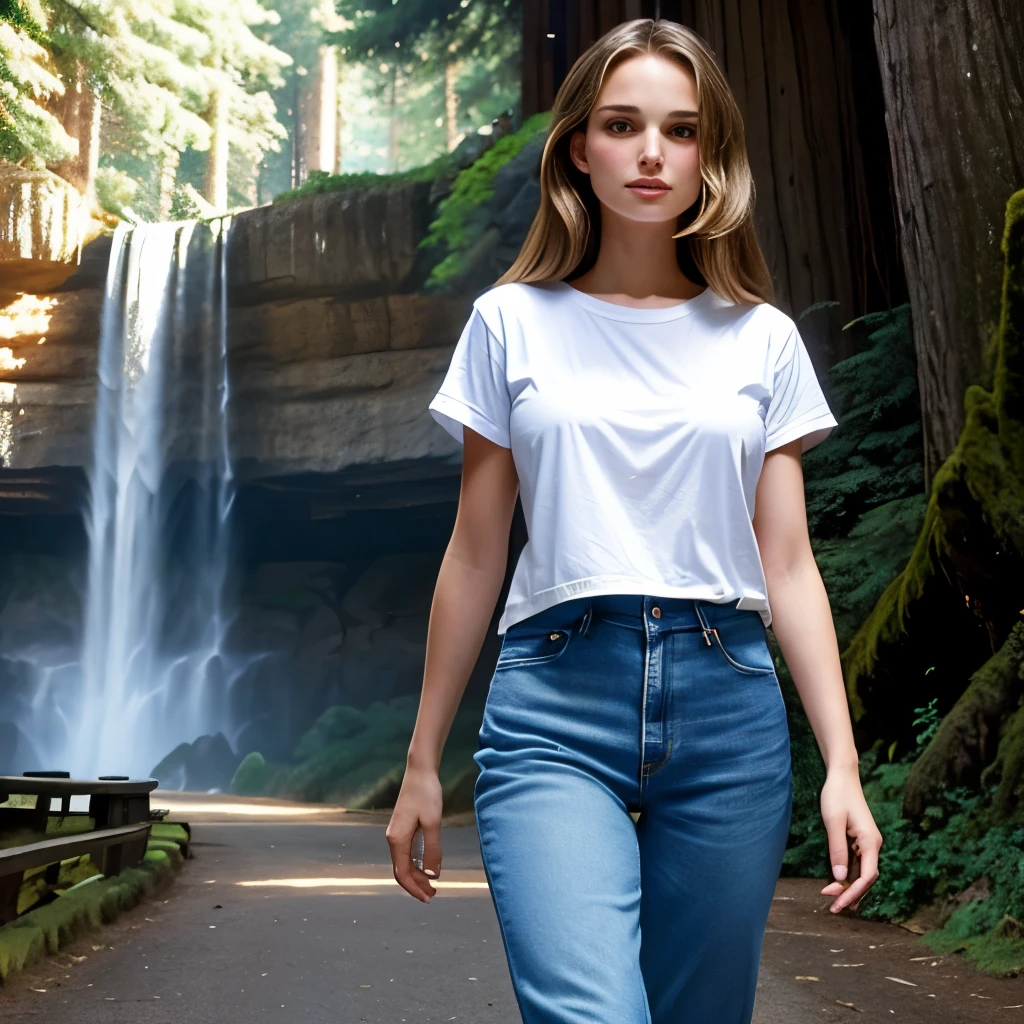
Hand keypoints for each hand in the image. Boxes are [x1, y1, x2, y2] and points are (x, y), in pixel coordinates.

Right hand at [385, 763, 442, 902]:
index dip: (414, 889)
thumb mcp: (433, 823)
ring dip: (417, 874)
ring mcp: (397, 832)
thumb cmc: (426, 794)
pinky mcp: (403, 826)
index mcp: (397, 839)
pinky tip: (427, 865)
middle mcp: (393, 838)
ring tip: (432, 884)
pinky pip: (407, 851)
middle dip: (416, 885)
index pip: (402, 873)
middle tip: (433, 895)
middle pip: (401, 870)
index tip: (428, 898)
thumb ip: (432, 850)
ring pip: (404, 861)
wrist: (420, 771)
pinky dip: (416, 862)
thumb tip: (433, 875)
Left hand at [819, 766, 882, 912]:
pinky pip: (856, 863)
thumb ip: (837, 849)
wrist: (842, 776)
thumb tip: (839, 878)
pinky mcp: (860, 840)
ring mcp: (867, 843)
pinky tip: (837, 884)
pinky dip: (847, 875)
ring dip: (848, 886)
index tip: (839, 904)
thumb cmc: (836, 795)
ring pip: (862, 872)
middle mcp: (873, 845)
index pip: (867, 876)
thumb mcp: (833, 822)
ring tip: (832, 900)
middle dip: (850, 894)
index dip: (854, 893)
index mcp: (870, 842)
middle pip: (866, 878)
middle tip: (832, 907)